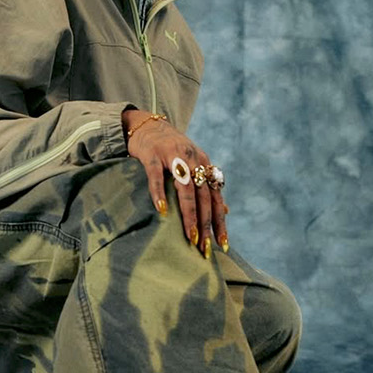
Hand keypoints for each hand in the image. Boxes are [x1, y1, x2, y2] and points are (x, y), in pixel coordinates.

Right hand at [122, 107, 228, 257]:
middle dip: (206, 223)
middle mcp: (194, 160)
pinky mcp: (152, 155)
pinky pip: (156, 176)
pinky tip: (162, 211)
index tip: (222, 244)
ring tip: (190, 235)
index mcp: (205, 164)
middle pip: (204, 196)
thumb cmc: (171, 150)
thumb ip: (207, 187)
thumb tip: (225, 211)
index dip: (220, 221)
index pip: (216, 197)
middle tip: (205, 247)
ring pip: (185, 188)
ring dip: (189, 213)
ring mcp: (173, 156)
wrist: (147, 124)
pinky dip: (160, 193)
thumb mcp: (192, 165)